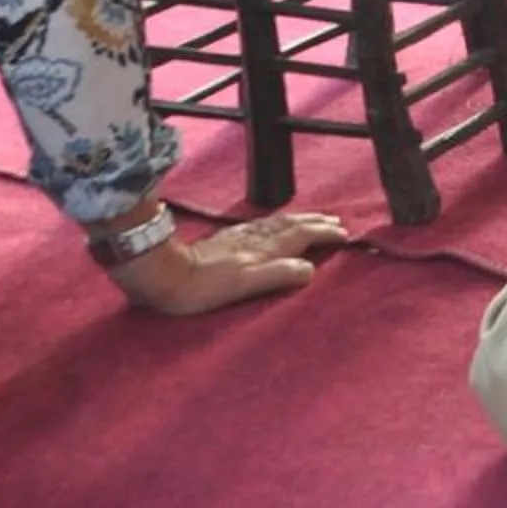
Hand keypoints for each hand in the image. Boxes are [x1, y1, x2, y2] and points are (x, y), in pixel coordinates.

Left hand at [109, 211, 347, 315]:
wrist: (162, 274)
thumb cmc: (202, 288)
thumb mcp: (243, 285)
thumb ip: (277, 274)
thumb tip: (310, 268)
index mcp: (262, 250)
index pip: (300, 237)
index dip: (322, 234)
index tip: (344, 233)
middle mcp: (253, 239)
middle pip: (290, 225)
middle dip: (314, 222)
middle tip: (335, 221)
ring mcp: (238, 237)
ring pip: (276, 224)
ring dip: (298, 221)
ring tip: (313, 220)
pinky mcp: (225, 240)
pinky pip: (261, 227)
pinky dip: (276, 224)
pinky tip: (272, 226)